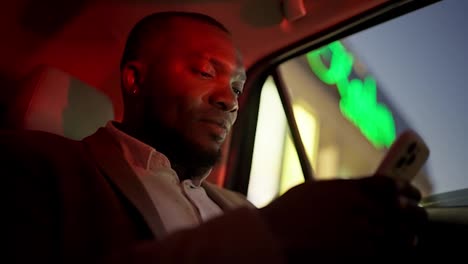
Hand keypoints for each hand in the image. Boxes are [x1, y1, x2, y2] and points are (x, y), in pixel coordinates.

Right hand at [259, 176, 426, 260]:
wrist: (272, 242)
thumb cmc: (288, 214)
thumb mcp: (315, 190)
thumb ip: (343, 190)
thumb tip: (365, 191)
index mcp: (349, 189)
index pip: (390, 185)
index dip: (405, 188)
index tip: (410, 192)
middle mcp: (360, 210)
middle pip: (403, 209)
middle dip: (415, 211)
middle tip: (418, 213)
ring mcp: (363, 236)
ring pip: (401, 234)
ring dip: (411, 232)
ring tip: (412, 233)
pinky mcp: (361, 259)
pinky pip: (392, 254)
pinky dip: (402, 251)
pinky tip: (404, 248)